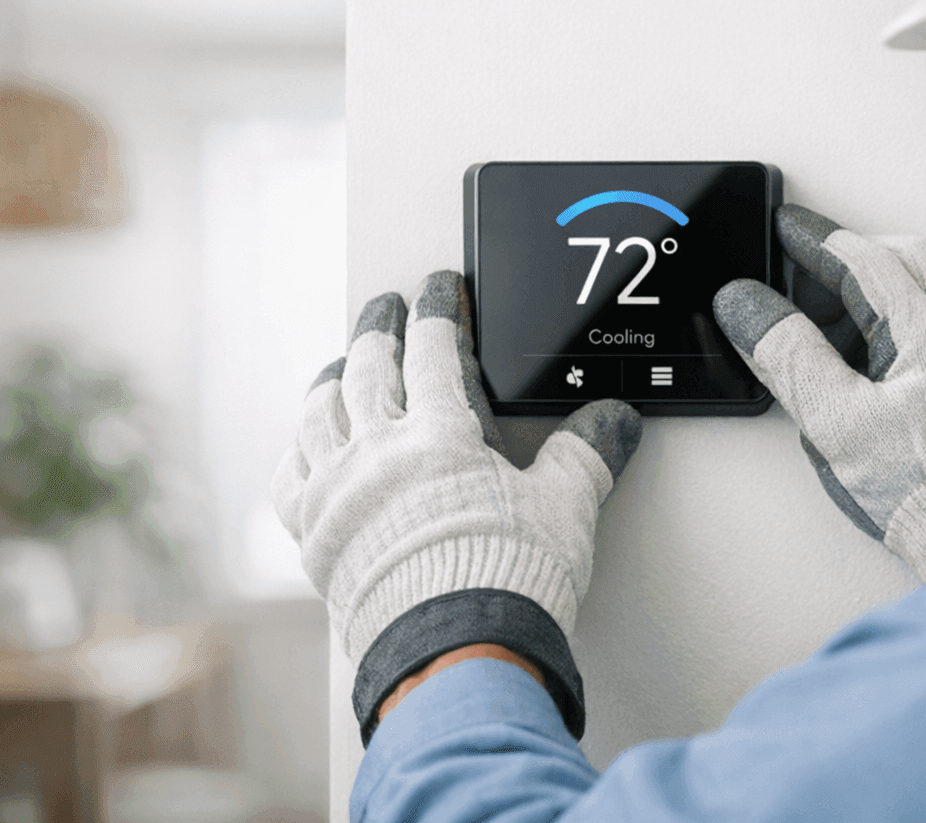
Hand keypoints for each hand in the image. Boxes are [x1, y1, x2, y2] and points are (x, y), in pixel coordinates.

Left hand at [271, 270, 641, 661]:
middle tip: (385, 305)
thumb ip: (586, 454)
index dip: (438, 309)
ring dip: (333, 379)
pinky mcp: (315, 535)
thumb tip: (616, 421)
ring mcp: (339, 493)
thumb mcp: (562, 508)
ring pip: (320, 412)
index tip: (439, 288)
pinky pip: (292, 475)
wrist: (455, 654)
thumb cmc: (508, 581)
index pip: (435, 349)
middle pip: (369, 367)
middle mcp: (379, 453)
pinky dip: (299, 449)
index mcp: (440, 435)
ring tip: (342, 364)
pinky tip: (308, 445)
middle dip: (379, 327)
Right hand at [713, 206, 925, 581]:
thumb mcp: (834, 422)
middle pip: (907, 255)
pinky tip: (902, 328)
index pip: (863, 259)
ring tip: (849, 306)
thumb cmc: (920, 487)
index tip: (785, 232)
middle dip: (853, 257)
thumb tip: (748, 305)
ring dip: (892, 275)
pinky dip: (924, 299)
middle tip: (808, 277)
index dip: (816, 242)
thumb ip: (789, 355)